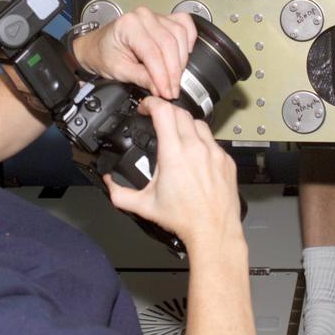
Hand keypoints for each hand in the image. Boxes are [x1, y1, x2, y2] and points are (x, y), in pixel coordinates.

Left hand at [71, 8, 195, 99]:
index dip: (163, 76)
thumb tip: (161, 88)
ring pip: (180, 36)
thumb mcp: (119, 71)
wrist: (97, 46)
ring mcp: (155, 16)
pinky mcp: (164, 19)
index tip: (167, 92)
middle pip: (169, 44)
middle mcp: (143, 16)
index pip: (153, 53)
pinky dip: (188, 40)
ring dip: (181, 60)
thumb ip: (142, 78)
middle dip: (173, 72)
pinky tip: (184, 54)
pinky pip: (184, 25)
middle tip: (172, 91)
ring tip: (174, 78)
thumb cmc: (103, 54)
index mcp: (129, 25)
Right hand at [104, 97, 242, 250]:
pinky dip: (201, 140)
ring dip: (184, 123)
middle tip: (156, 119)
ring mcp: (214, 152)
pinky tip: (194, 153)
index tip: (145, 107)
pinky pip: (212, 140)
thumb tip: (109, 183)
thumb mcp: (145, 206)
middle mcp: (195, 148)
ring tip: (176, 135)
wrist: (213, 231)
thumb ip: (120, 193)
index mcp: (174, 154)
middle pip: (180, 112)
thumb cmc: (184, 219)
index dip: (151, 103)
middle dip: (165, 111)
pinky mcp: (225, 160)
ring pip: (198, 123)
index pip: (163, 111)